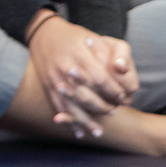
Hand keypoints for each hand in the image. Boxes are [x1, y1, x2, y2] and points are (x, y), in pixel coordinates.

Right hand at [28, 13, 136, 137]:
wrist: (43, 33)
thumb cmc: (75, 36)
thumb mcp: (95, 38)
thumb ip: (110, 53)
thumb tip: (121, 69)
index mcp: (79, 56)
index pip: (99, 78)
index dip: (112, 90)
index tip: (122, 97)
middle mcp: (65, 70)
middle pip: (86, 95)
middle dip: (102, 107)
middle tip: (114, 111)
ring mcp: (55, 80)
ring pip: (72, 106)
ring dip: (86, 121)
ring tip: (99, 132)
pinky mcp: (48, 87)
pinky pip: (60, 108)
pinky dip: (70, 122)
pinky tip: (80, 133)